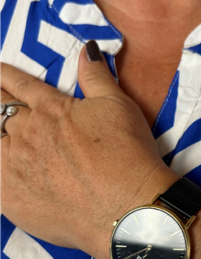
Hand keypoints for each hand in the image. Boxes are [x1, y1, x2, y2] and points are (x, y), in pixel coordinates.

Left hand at [0, 41, 200, 258]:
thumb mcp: (119, 106)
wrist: (127, 208)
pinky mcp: (11, 201)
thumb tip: (86, 49)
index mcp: (51, 110)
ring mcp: (14, 169)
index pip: (19, 84)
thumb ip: (97, 77)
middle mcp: (26, 135)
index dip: (4, 73)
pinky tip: (0, 165)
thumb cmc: (129, 154)